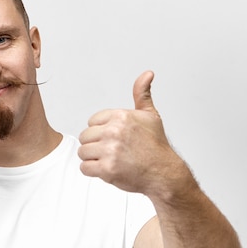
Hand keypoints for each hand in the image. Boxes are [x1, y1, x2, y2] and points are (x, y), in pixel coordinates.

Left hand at [78, 71, 182, 196]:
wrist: (164, 173)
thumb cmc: (156, 146)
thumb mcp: (150, 115)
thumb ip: (142, 94)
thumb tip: (147, 74)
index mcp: (121, 116)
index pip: (92, 121)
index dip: (101, 131)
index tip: (114, 138)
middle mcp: (114, 131)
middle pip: (85, 136)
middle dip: (95, 145)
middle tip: (112, 151)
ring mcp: (110, 150)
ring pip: (83, 152)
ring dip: (93, 158)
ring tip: (110, 160)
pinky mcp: (107, 169)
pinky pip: (84, 167)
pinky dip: (92, 171)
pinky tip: (107, 169)